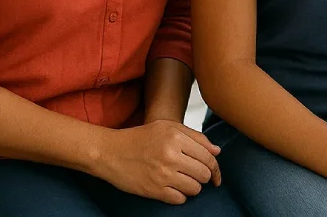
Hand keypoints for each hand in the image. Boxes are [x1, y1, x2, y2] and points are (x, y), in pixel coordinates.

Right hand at [91, 120, 222, 204]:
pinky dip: (180, 196)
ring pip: (194, 188)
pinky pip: (179, 199)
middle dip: (204, 177)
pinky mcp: (153, 190)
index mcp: (176, 137)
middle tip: (196, 175)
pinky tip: (173, 188)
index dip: (215, 167)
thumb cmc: (139, 138)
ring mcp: (162, 174)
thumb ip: (195, 137)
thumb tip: (217, 151)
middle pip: (204, 174)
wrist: (109, 152)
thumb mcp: (168, 127)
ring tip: (183, 181)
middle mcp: (171, 155)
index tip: (216, 173)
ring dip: (192, 187)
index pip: (208, 157)